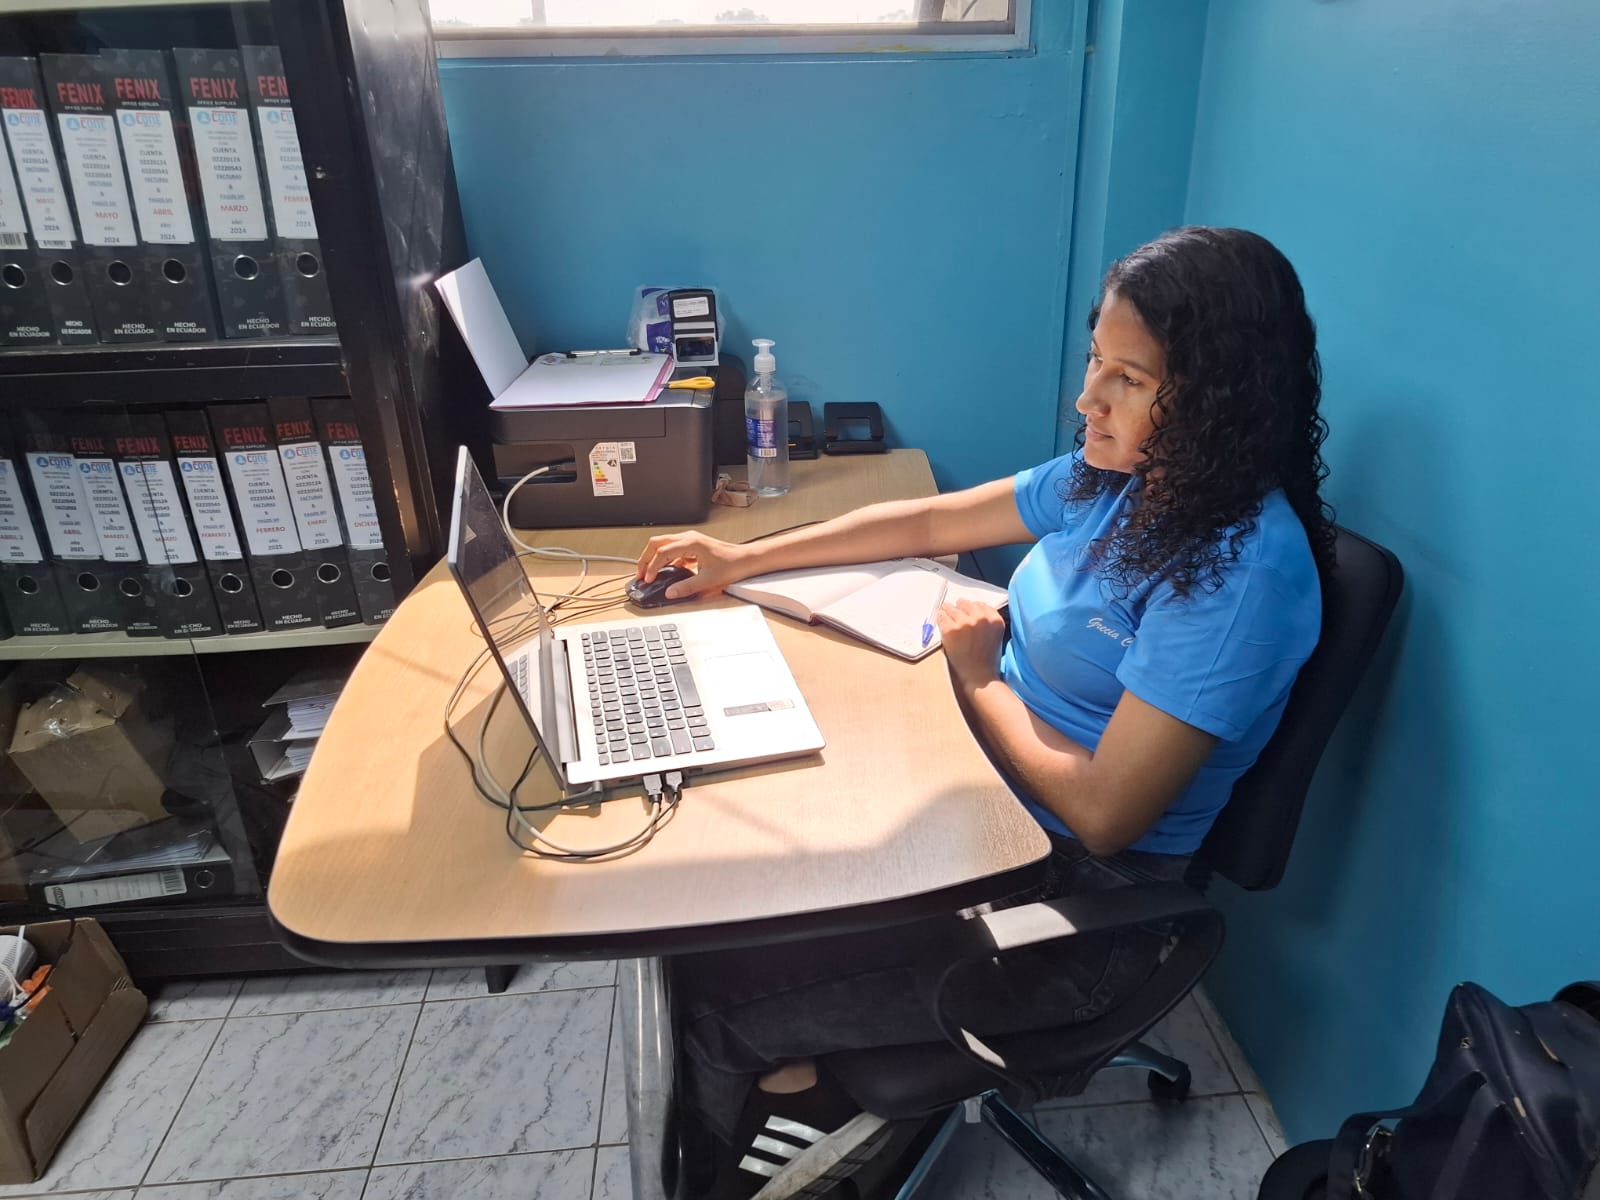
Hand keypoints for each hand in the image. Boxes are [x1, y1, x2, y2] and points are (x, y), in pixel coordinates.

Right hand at [635, 531, 749, 600]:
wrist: (746, 559)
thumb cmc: (732, 564)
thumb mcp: (708, 580)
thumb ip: (687, 587)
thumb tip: (670, 593)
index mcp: (691, 543)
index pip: (662, 552)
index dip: (652, 566)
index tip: (647, 578)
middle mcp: (688, 538)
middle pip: (657, 543)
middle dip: (645, 558)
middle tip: (640, 573)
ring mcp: (690, 540)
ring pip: (663, 544)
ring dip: (653, 557)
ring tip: (648, 572)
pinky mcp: (692, 546)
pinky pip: (672, 550)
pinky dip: (664, 559)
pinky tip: (665, 572)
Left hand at [937, 599, 1005, 689]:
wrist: (979, 677)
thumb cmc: (987, 660)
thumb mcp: (994, 636)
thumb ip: (987, 622)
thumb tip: (971, 612)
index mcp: (994, 619)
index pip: (980, 604)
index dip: (971, 606)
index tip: (966, 608)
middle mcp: (981, 618)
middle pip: (966, 604)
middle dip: (959, 607)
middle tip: (953, 608)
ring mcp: (965, 623)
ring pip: (951, 608)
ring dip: (948, 611)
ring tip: (945, 612)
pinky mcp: (951, 629)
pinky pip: (941, 617)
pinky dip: (940, 618)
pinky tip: (941, 620)